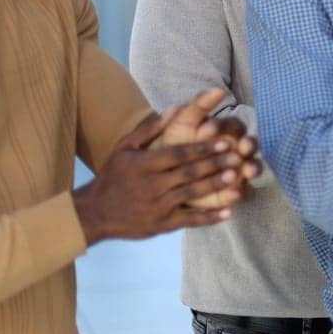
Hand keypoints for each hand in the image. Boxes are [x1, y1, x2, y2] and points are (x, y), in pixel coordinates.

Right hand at [74, 91, 259, 244]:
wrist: (94, 213)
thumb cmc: (112, 176)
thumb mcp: (124, 148)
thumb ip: (149, 129)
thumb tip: (173, 108)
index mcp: (144, 165)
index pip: (178, 154)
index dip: (201, 148)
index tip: (223, 141)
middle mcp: (151, 185)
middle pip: (189, 173)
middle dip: (215, 164)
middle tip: (238, 157)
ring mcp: (157, 206)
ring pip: (192, 195)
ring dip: (215, 187)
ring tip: (237, 178)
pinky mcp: (161, 225)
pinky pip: (189, 220)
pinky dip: (210, 217)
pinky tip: (229, 212)